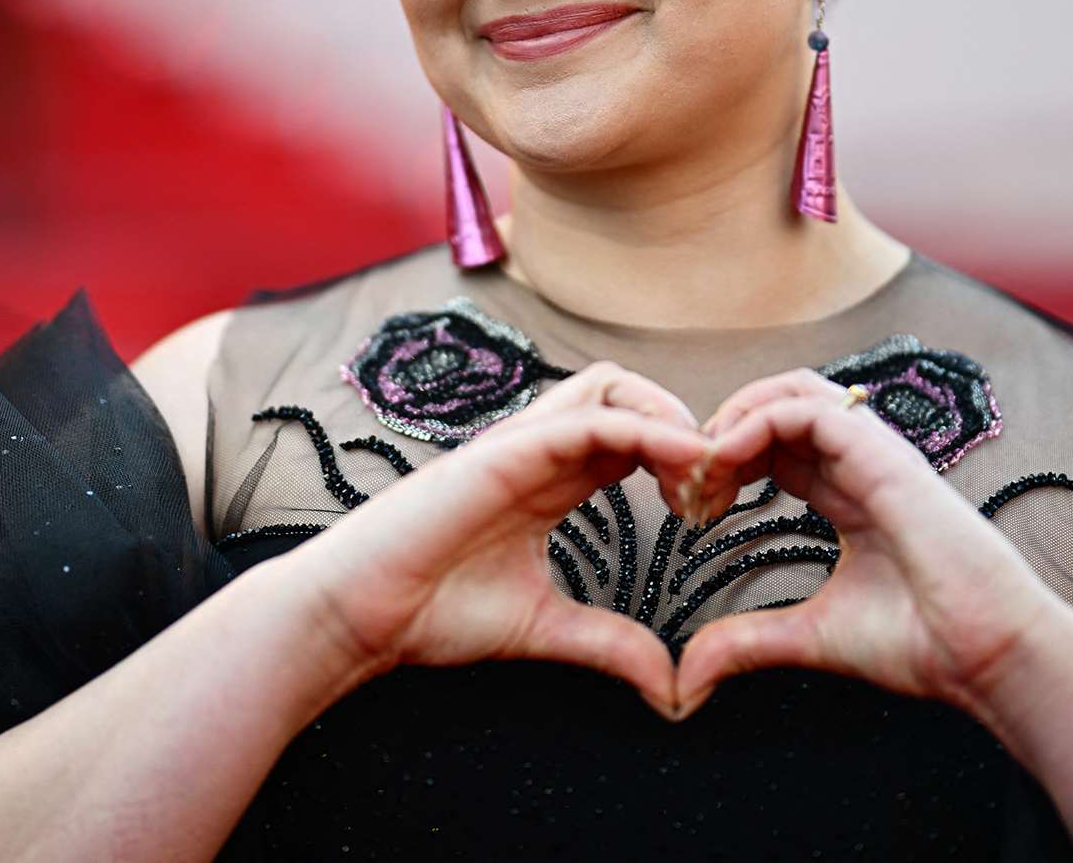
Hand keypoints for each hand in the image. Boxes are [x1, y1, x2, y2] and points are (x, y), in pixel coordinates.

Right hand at [290, 362, 707, 717]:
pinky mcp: (505, 450)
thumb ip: (609, 645)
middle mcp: (538, 451)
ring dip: (669, 416)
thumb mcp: (545, 629)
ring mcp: (520, 444)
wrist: (359, 617)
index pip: (630, 436)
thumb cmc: (430, 613)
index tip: (709, 510)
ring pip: (611, 386)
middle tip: (714, 488)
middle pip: (629, 395)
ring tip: (701, 471)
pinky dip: (646, 429)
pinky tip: (684, 461)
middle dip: (684, 427)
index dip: (680, 459)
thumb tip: (672, 686)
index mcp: (549, 481)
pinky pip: (590, 417)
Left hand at [673, 369, 1072, 723]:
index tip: (692, 508)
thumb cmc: (925, 644)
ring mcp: (876, 455)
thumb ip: (749, 642)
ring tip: (702, 464)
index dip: (726, 464)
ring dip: (735, 416)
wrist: (989, 656)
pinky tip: (726, 459)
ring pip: (795, 392)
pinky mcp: (885, 456)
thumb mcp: (811, 637)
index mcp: (852, 497)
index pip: (778, 448)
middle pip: (780, 407)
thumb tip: (691, 674)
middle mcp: (863, 466)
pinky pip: (812, 408)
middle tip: (687, 481)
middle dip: (722, 432)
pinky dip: (758, 420)